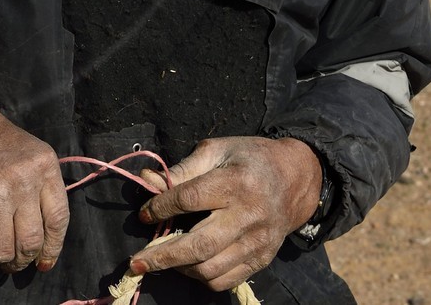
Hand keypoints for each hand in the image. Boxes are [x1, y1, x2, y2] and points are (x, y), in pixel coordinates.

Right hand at [0, 66, 69, 272]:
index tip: (44, 262)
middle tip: (11, 260)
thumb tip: (40, 235)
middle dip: (21, 260)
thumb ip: (38, 186)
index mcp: (44, 166)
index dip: (52, 248)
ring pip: (3, 252)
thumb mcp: (26, 150)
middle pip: (31, 242)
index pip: (58, 221)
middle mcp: (24, 183)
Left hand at [126, 136, 322, 291]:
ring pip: (210, 269)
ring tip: (161, 258)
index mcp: (235, 182)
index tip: (144, 213)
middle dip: (162, 256)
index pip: (189, 200)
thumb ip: (181, 169)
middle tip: (135, 262)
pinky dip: (201, 278)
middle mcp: (249, 216)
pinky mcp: (262, 259)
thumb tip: (147, 181)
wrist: (295, 178)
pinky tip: (187, 265)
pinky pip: (226, 280)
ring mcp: (258, 242)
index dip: (160, 208)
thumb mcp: (216, 150)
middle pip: (199, 245)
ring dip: (179, 268)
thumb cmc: (248, 159)